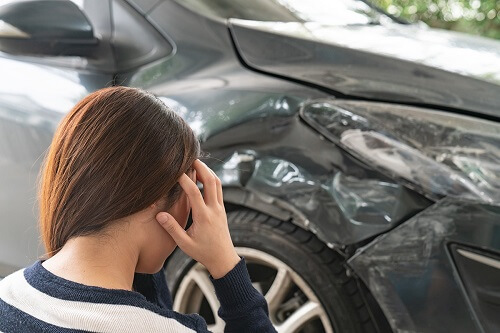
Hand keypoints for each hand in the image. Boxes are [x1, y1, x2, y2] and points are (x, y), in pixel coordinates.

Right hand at [156, 160, 239, 278]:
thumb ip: (172, 228)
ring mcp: (220, 208)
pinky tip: (202, 176)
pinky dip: (211, 178)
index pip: (194, 193)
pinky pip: (218, 189)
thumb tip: (160, 214)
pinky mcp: (222, 209)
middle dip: (200, 167)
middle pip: (211, 181)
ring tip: (194, 163)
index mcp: (204, 217)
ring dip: (207, 170)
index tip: (174, 172)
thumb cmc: (203, 253)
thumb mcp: (184, 244)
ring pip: (217, 182)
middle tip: (188, 157)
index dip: (185, 180)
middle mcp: (214, 209)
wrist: (223, 259)